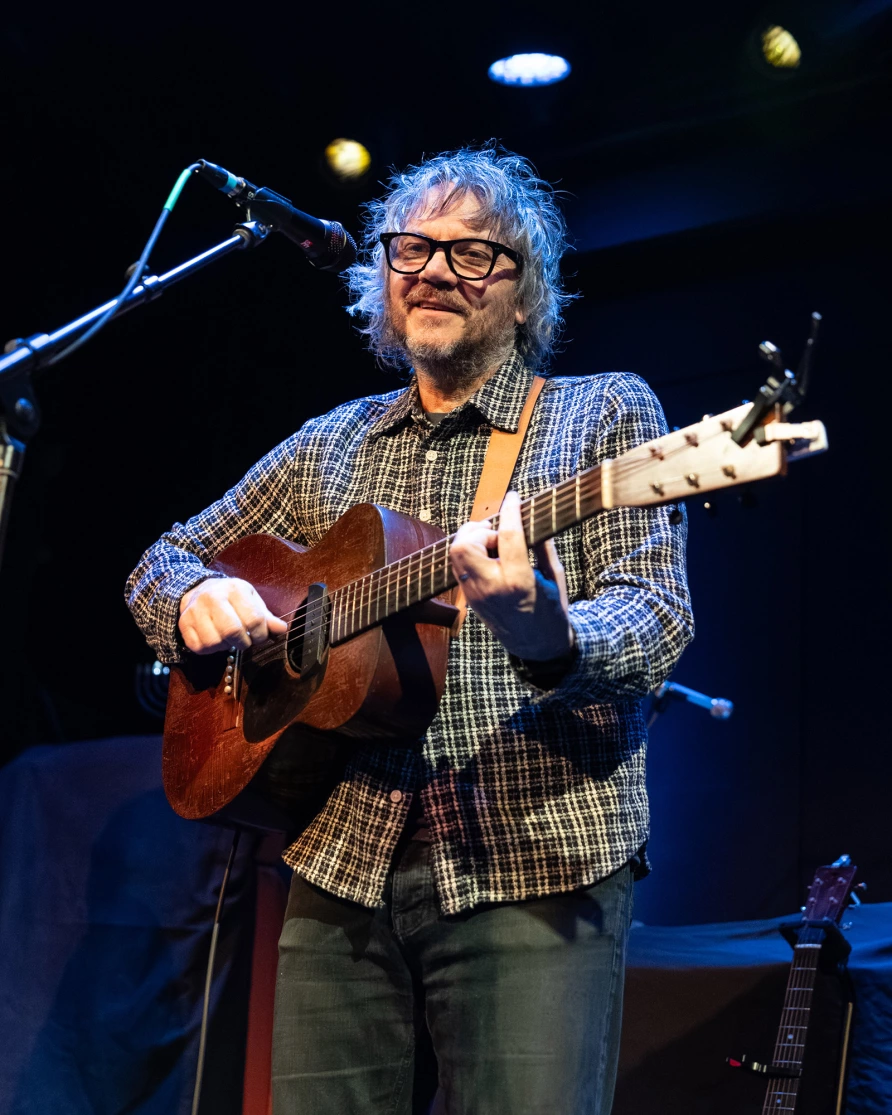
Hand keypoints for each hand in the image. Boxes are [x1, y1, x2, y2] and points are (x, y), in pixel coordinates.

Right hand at [178, 577, 287, 654]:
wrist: (200, 589)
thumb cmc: (232, 598)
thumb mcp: (252, 601)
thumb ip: (267, 617)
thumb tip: (282, 630)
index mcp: (235, 589)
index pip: (254, 619)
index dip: (262, 635)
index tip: (261, 637)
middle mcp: (212, 597)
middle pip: (232, 631)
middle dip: (244, 643)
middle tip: (246, 642)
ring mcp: (195, 610)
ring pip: (214, 642)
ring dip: (226, 646)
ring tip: (229, 639)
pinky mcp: (184, 624)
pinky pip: (199, 647)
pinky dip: (211, 650)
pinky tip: (216, 640)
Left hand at [449, 490, 572, 660]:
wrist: (537, 648)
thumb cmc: (551, 612)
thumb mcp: (555, 577)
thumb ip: (542, 546)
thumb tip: (534, 518)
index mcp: (518, 582)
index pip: (508, 536)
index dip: (510, 510)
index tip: (514, 497)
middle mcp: (491, 587)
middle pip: (465, 544)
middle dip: (480, 529)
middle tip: (500, 532)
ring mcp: (475, 595)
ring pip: (456, 553)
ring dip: (472, 540)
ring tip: (494, 543)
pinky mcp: (468, 599)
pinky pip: (458, 566)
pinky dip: (469, 553)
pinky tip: (488, 555)